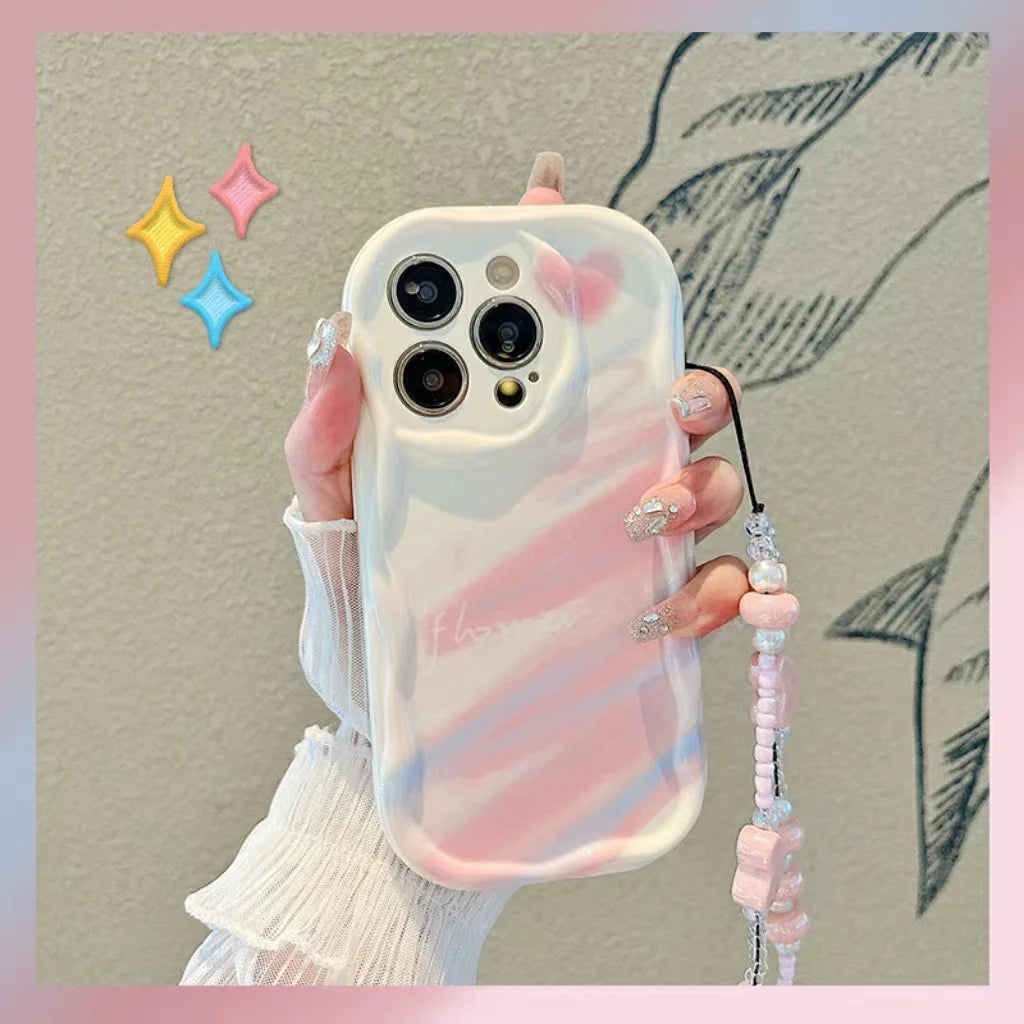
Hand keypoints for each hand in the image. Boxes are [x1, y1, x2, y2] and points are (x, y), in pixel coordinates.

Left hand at [284, 153, 749, 636]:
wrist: (380, 696)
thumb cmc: (363, 588)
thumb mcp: (334, 503)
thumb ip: (326, 430)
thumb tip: (337, 340)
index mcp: (509, 426)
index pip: (557, 339)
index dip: (572, 266)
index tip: (560, 217)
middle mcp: (581, 467)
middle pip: (664, 396)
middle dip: (686, 380)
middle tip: (665, 393)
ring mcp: (620, 534)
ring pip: (705, 480)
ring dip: (698, 484)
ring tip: (646, 514)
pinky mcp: (644, 603)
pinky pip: (710, 586)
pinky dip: (709, 590)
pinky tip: (659, 609)